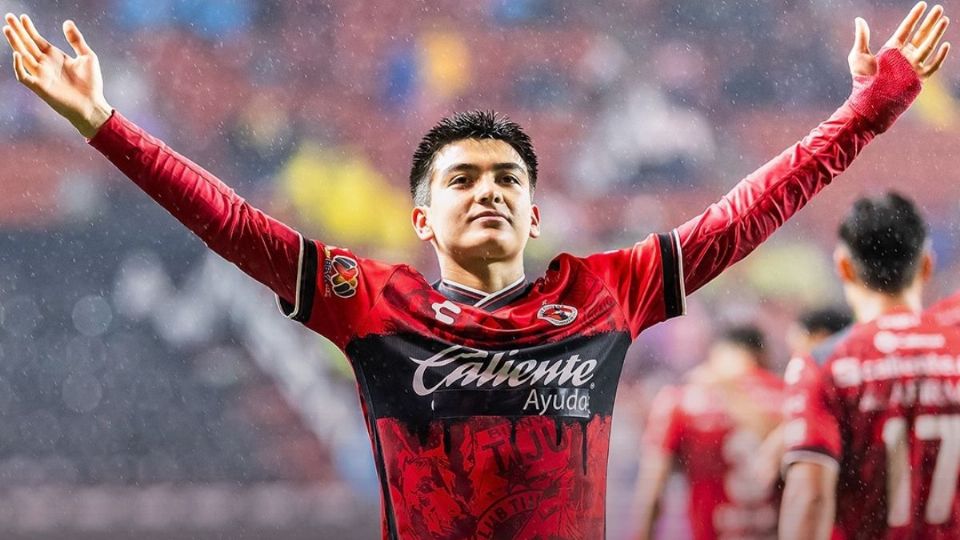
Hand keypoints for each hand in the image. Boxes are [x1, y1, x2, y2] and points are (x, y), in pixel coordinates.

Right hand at [3, 14, 111, 137]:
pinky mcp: (40, 87)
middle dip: (17, 31)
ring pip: (22, 56)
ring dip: (15, 43)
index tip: (23, 16)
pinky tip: (18, 54)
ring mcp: (41, 75)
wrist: (93, 105)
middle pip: (27, 44)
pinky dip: (19, 66)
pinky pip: (24, 76)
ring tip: (8, 29)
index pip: (37, 40)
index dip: (29, 28)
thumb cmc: (91, 84)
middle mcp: (45, 64)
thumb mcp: (87, 57)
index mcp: (54, 57)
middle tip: (8, 16)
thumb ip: (76, 40)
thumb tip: (67, 22)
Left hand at [849, 2, 949, 79]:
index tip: (923, 4)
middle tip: (939, 8)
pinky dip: (940, 56)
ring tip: (943, 19)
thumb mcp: (858, 56)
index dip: (914, 16)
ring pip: (928, 46)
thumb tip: (859, 19)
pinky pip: (932, 66)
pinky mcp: (917, 78)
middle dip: (930, 22)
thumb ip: (862, 37)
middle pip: (920, 35)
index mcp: (891, 50)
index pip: (906, 29)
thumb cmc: (861, 80)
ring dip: (936, 33)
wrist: (867, 100)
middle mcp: (903, 56)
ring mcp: (912, 67)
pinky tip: (946, 45)